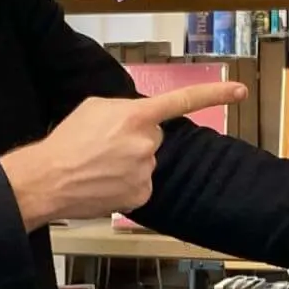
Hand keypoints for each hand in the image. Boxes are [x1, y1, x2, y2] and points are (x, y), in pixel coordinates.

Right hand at [0, 82, 246, 229]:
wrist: (48, 179)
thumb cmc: (66, 141)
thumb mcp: (94, 108)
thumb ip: (124, 109)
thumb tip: (138, 119)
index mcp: (136, 116)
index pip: (182, 101)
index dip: (214, 95)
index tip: (240, 92)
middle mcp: (147, 143)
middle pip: (154, 138)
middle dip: (136, 141)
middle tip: (105, 148)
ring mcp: (146, 172)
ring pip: (146, 163)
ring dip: (129, 164)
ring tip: (99, 167)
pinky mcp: (142, 195)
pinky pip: (142, 186)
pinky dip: (126, 186)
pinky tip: (104, 184)